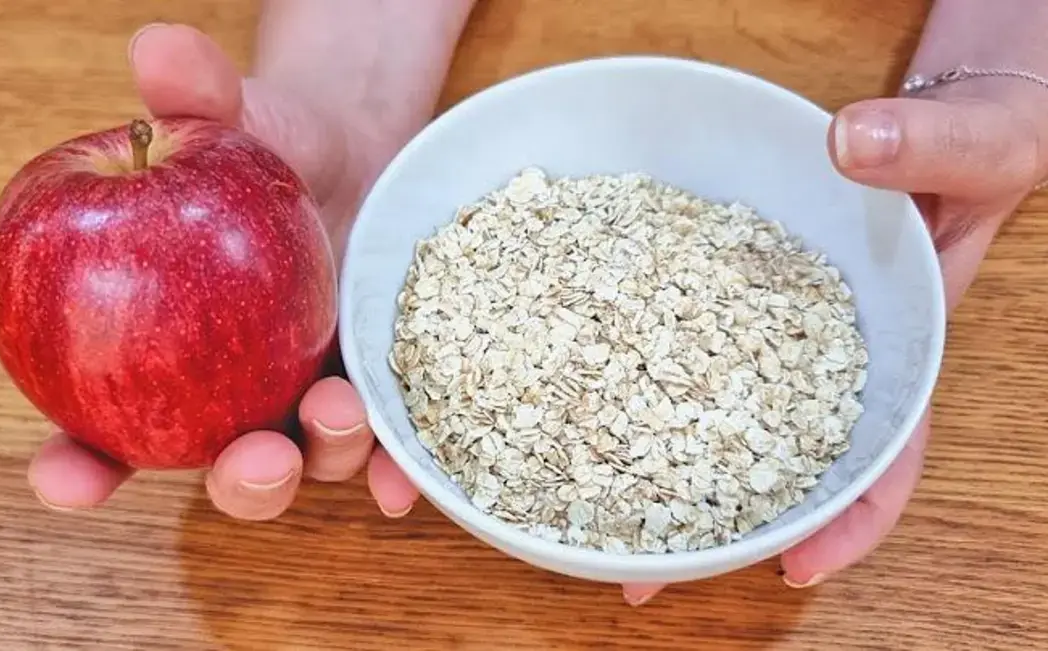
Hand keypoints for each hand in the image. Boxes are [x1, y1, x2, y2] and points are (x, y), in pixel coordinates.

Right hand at [27, 24, 418, 520]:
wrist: (356, 154)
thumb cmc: (270, 143)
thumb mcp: (235, 116)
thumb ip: (196, 95)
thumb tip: (158, 49)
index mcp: (161, 350)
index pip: (99, 424)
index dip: (79, 464)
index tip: (67, 478)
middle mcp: (231, 393)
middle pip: (222, 468)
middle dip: (238, 481)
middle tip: (252, 458)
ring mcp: (306, 399)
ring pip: (309, 462)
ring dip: (322, 461)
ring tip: (337, 412)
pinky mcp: (374, 389)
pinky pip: (384, 449)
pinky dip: (392, 472)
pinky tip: (405, 479)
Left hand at [624, 82, 1046, 604]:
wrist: (924, 128)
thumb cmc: (976, 148)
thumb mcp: (976, 146)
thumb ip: (932, 148)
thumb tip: (857, 144)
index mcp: (898, 356)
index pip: (883, 457)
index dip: (845, 520)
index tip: (794, 567)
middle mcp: (824, 362)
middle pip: (774, 461)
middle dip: (711, 523)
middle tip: (639, 573)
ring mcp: (768, 335)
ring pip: (714, 412)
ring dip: (657, 464)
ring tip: (587, 512)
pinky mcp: (727, 294)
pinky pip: (678, 342)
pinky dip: (635, 371)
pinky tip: (575, 388)